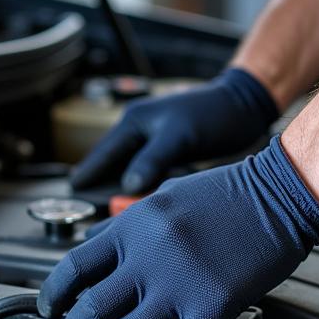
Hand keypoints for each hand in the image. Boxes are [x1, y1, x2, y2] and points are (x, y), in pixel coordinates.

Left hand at [38, 137, 318, 318]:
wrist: (279, 194)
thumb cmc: (226, 193)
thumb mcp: (164, 197)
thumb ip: (129, 228)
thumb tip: (98, 251)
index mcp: (133, 226)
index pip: (74, 267)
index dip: (54, 295)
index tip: (51, 309)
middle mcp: (148, 256)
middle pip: (91, 309)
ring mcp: (179, 284)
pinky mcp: (211, 307)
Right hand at [70, 68, 279, 193]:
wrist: (244, 106)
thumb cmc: (212, 114)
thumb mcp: (179, 136)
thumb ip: (152, 160)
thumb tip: (127, 186)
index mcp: (133, 122)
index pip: (102, 154)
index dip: (88, 176)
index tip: (74, 195)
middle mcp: (139, 131)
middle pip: (113, 165)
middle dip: (105, 187)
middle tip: (96, 213)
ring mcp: (154, 141)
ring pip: (131, 172)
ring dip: (128, 189)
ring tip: (119, 213)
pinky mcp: (170, 152)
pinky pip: (150, 174)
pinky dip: (147, 188)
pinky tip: (148, 203)